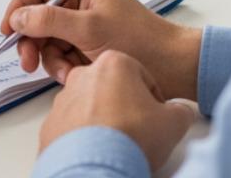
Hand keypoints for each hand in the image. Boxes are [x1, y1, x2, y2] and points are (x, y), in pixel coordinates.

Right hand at [2, 0, 201, 100]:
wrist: (170, 67)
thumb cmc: (138, 39)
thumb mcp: (89, 28)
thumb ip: (50, 20)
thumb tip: (19, 17)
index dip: (19, 7)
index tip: (7, 30)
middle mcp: (81, 2)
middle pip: (39, 17)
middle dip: (32, 41)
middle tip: (27, 62)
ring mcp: (83, 26)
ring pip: (48, 41)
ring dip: (51, 59)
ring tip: (67, 73)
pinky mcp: (87, 47)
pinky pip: (61, 56)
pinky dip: (64, 68)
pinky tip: (76, 76)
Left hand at [39, 50, 194, 169]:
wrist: (95, 168)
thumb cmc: (131, 138)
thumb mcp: (174, 122)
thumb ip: (180, 111)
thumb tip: (179, 113)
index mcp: (113, 64)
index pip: (141, 77)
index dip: (153, 99)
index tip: (156, 116)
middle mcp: (83, 75)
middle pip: (112, 89)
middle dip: (125, 107)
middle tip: (138, 130)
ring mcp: (62, 100)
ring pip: (89, 107)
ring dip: (103, 121)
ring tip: (118, 144)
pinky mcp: (50, 125)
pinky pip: (72, 129)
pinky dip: (83, 138)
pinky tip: (98, 153)